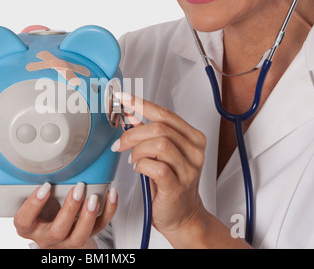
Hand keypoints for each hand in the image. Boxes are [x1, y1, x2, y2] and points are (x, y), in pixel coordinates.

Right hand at [0, 183, 117, 248]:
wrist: (59, 235)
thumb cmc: (38, 216)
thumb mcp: (18, 207)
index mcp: (29, 228)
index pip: (25, 221)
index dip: (34, 206)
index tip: (44, 187)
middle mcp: (48, 237)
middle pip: (58, 230)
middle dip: (68, 209)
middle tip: (76, 187)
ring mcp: (69, 239)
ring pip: (80, 235)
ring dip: (88, 215)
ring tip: (93, 195)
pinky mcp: (89, 234)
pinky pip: (101, 227)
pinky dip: (109, 211)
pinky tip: (110, 193)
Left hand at [112, 92, 206, 235]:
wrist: (183, 216)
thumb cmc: (170, 184)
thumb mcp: (159, 154)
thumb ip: (147, 133)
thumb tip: (129, 113)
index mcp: (193, 138)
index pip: (165, 114)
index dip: (141, 104)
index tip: (122, 99)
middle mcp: (195, 151)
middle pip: (160, 128)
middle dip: (133, 133)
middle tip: (120, 144)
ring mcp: (189, 168)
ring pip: (159, 144)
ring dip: (138, 150)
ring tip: (133, 159)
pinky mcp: (178, 185)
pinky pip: (155, 166)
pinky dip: (141, 165)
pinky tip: (139, 169)